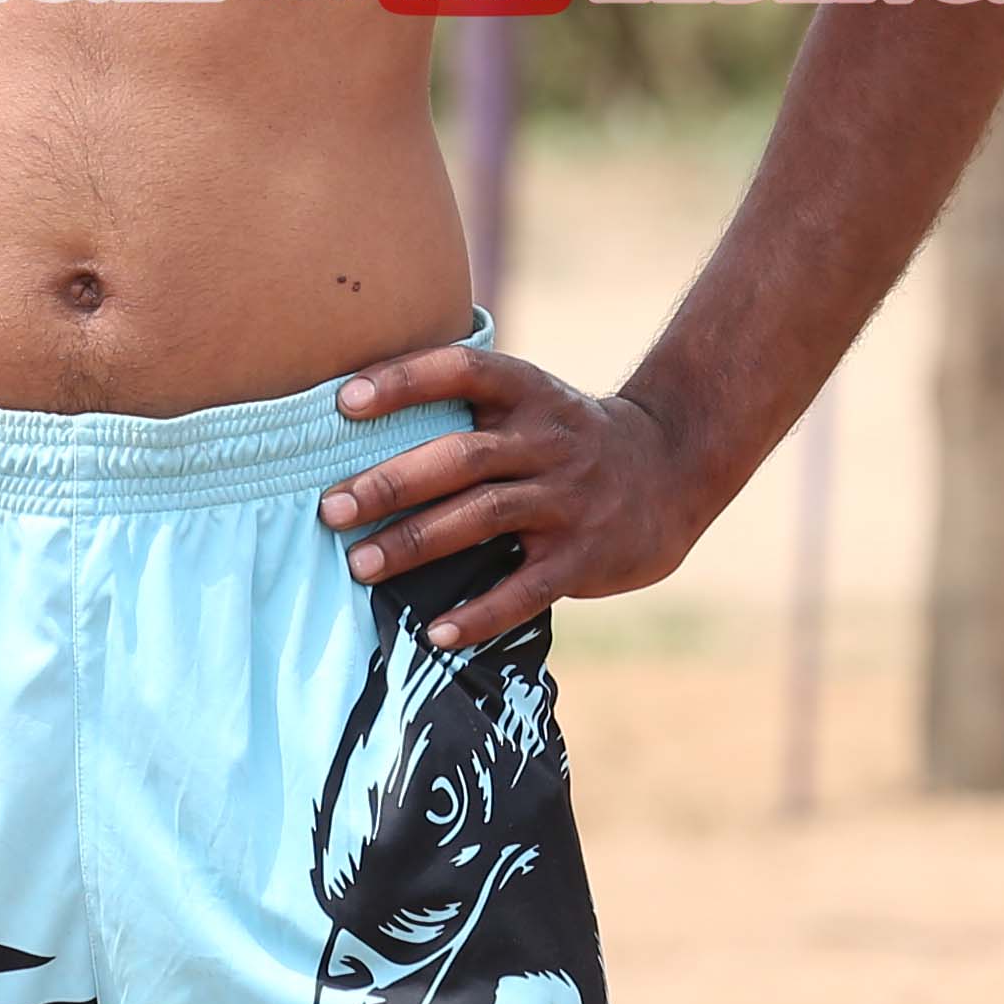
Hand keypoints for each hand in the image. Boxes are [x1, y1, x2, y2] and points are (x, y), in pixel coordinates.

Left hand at [312, 345, 703, 651]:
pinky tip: (435, 632)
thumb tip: (352, 429)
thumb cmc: (564, 437)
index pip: (463, 371)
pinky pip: (527, 588)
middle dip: (391, 483)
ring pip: (484, 517)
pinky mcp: (585, 556)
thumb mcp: (529, 402)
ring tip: (360, 565)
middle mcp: (549, 440)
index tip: (343, 400)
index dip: (404, 380)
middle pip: (462, 457)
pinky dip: (479, 612)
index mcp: (529, 392)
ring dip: (417, 542)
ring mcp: (569, 499)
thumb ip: (465, 411)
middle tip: (332, 508)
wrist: (672, 469)